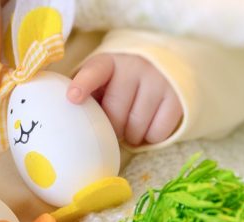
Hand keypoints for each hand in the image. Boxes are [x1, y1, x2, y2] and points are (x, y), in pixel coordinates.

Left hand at [68, 53, 182, 146]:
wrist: (165, 66)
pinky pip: (157, 134)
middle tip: (114, 125)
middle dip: (112, 126)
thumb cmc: (120, 81)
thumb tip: (66, 122)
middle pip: (115, 113)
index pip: (94, 72)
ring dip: (130, 136)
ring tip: (130, 125)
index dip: (83, 85)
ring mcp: (158, 81)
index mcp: (108, 61)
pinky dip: (149, 138)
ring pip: (136, 128)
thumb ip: (86, 94)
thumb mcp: (102, 79)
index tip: (73, 97)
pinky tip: (147, 126)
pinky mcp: (177, 98)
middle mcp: (135, 67)